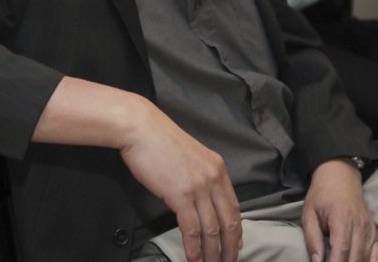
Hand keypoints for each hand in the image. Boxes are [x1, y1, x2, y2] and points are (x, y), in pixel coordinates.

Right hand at [119, 103, 242, 261]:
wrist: (141, 128)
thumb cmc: (159, 140)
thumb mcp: (191, 155)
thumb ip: (200, 176)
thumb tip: (200, 199)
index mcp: (217, 168)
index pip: (234, 206)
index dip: (236, 229)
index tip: (236, 243)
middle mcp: (213, 177)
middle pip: (229, 220)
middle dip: (231, 246)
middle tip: (229, 261)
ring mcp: (198, 186)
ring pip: (212, 228)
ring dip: (212, 252)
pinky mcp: (181, 194)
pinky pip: (192, 228)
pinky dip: (194, 247)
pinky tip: (193, 257)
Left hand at [301, 159, 377, 261]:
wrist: (340, 177)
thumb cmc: (322, 195)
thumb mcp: (309, 214)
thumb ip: (312, 239)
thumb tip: (317, 261)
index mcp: (342, 219)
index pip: (341, 250)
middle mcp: (359, 225)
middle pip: (355, 257)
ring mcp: (369, 229)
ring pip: (366, 258)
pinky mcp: (374, 232)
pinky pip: (377, 254)